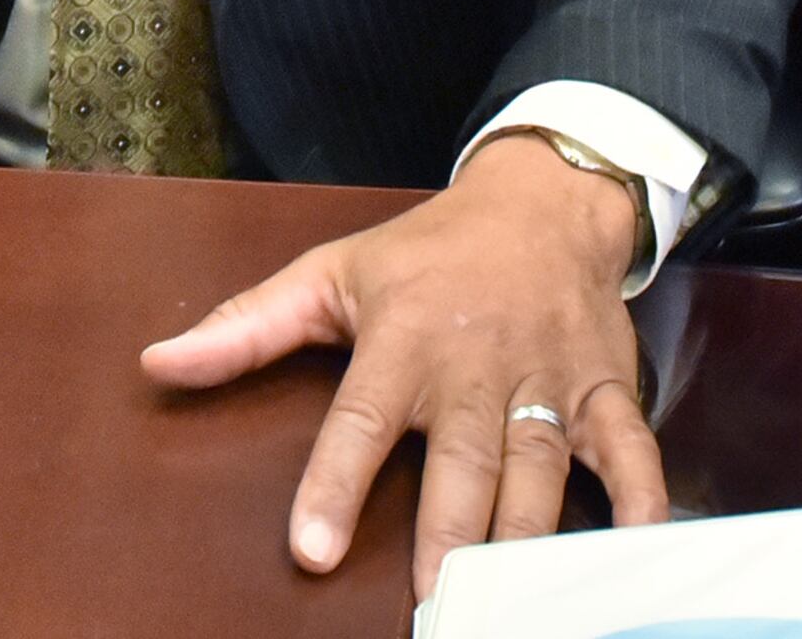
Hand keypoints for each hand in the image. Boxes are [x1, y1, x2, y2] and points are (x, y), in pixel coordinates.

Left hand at [138, 131, 653, 601]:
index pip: (361, 418)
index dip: (335, 483)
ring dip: (524, 534)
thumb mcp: (329, 275)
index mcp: (404, 337)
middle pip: (461, 460)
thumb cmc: (426, 253)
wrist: (543, 202)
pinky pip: (630, 450)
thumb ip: (246, 328)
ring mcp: (549, 378)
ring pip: (539, 466)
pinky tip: (634, 549)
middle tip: (433, 601)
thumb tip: (160, 363)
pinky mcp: (606, 387)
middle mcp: (478, 363)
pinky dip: (641, 500)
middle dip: (448, 533)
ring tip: (506, 598)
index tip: (313, 548)